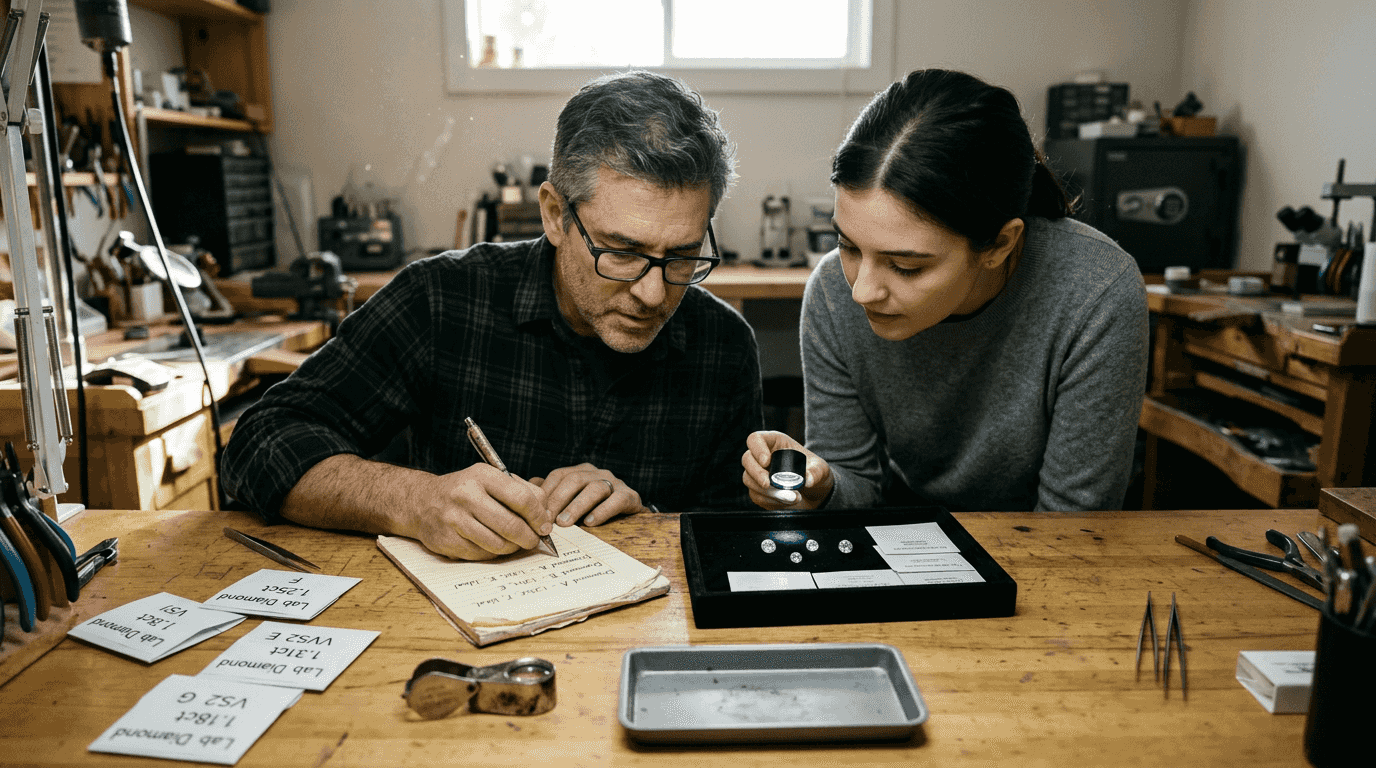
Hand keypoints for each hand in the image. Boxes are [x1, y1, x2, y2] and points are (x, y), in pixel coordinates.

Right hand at [408, 463, 553, 559]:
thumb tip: (546, 514)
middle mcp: (466, 495)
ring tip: (515, 542)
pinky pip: (481, 554)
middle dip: (529, 537)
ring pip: (498, 544)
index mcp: (482, 476)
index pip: (521, 498)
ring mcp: (454, 519)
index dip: (538, 516)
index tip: (545, 525)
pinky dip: (493, 553)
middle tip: (534, 540)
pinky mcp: (446, 540)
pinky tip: (493, 544)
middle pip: (511, 525)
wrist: (421, 501)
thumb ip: (521, 491)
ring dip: (512, 547)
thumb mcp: (491, 479)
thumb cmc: (465, 490)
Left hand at [531, 463, 642, 526]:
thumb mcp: (571, 503)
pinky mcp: (631, 496)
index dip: (546, 493)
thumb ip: (552, 495)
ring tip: (565, 523)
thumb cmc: (593, 511)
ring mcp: (615, 483)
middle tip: (547, 520)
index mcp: (581, 472)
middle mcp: (597, 473)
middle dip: (558, 500)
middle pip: (574, 480)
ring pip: (594, 488)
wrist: (629, 519)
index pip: (559, 475)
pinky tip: (591, 522)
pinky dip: (603, 510)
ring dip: (577, 506)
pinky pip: (617, 500)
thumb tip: (529, 489)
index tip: (535, 513)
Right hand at [741, 431, 832, 509]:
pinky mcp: (758, 491)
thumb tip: (809, 479)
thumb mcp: (821, 469)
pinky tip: (786, 501)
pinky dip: (770, 500)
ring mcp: (758, 474)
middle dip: (757, 474)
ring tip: (790, 497)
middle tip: (769, 484)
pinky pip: (756, 495)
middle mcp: (763, 456)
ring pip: (748, 479)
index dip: (757, 449)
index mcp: (775, 443)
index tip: (767, 461)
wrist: (814, 492)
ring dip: (767, 491)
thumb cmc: (814, 472)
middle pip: (747, 459)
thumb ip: (816, 472)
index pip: (756, 439)